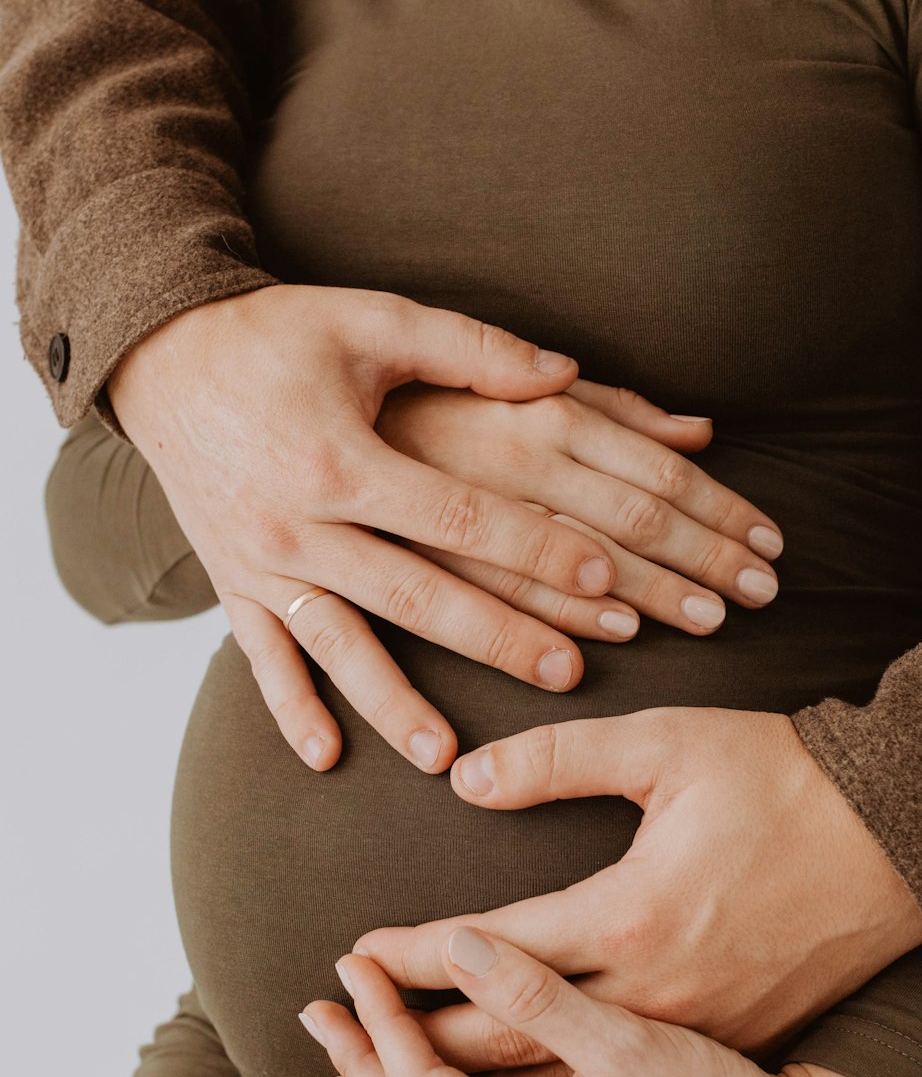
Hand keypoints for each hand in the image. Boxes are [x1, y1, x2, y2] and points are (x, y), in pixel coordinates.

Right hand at [108, 286, 781, 773]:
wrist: (160, 359)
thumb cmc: (274, 335)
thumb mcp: (370, 319)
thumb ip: (470, 348)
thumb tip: (567, 371)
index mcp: (341, 457)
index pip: (459, 518)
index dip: (535, 548)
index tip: (606, 579)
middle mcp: (298, 523)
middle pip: (415, 597)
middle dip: (496, 638)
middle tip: (570, 675)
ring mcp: (260, 563)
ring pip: (338, 647)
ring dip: (393, 704)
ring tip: (447, 757)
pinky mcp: (231, 585)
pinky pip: (261, 657)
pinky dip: (289, 709)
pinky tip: (326, 757)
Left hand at [354, 709, 921, 1058]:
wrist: (903, 841)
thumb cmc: (785, 780)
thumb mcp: (666, 745)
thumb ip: (554, 760)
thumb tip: (462, 780)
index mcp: (632, 919)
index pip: (488, 954)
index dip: (409, 959)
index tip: (351, 961)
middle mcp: (657, 994)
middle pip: (507, 1044)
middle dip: (413, 1043)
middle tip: (342, 1038)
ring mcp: (695, 1031)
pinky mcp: (725, 1039)